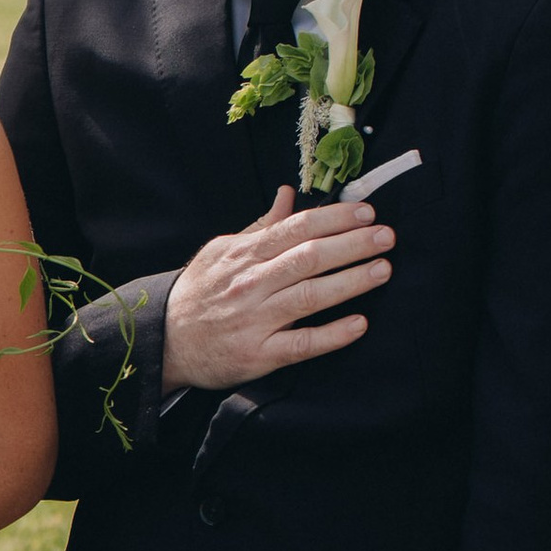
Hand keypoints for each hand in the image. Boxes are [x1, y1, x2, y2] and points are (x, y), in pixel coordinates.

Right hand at [161, 188, 392, 393]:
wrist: (164, 340)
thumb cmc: (198, 293)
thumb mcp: (221, 252)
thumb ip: (259, 227)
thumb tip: (287, 195)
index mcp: (245, 254)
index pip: (296, 229)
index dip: (334, 219)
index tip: (367, 213)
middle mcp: (251, 284)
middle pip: (308, 258)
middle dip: (352, 245)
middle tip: (387, 237)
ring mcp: (255, 320)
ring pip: (309, 296)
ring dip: (350, 282)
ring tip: (383, 270)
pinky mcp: (258, 354)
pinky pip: (301, 344)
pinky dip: (331, 334)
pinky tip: (359, 325)